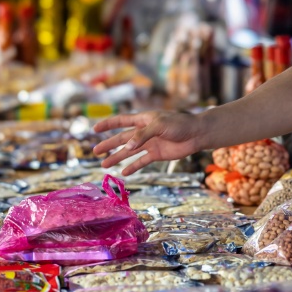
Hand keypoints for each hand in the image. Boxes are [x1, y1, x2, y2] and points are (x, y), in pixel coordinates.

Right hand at [92, 111, 206, 175]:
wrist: (196, 134)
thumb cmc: (179, 124)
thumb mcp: (159, 125)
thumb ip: (142, 135)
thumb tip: (127, 147)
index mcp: (143, 120)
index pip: (122, 121)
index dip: (108, 124)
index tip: (95, 129)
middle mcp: (144, 132)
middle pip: (122, 138)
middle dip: (108, 145)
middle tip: (95, 152)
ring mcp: (150, 143)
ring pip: (129, 152)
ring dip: (117, 157)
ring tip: (104, 164)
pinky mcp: (157, 154)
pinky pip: (142, 161)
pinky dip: (133, 166)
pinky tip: (124, 172)